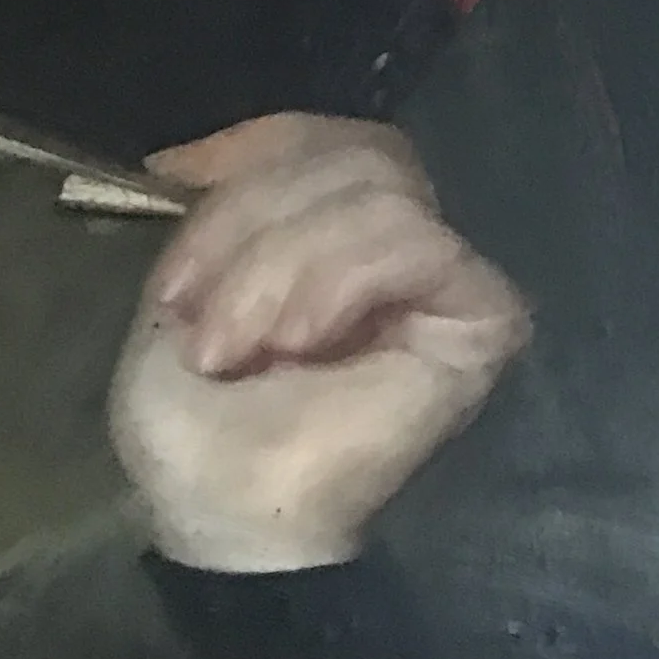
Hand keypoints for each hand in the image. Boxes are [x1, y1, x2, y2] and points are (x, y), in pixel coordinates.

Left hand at [110, 114, 529, 575]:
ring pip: (375, 189)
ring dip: (280, 265)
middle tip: (204, 320)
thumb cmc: (201, 431)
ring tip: (238, 346)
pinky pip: (414, 238)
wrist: (234, 522)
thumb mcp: (179, 298)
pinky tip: (304, 337)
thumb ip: (211, 215)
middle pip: (345, 149)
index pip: (316, 135)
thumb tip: (185, 155)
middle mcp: (396, 236)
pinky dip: (342, 276)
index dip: (254, 141)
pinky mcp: (481, 309)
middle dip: (251, 222)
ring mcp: (443, 271)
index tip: (176, 172)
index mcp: (328, 228)